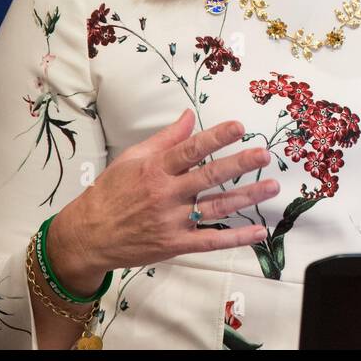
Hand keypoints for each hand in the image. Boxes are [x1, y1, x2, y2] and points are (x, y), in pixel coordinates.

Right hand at [50, 108, 277, 277]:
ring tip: (272, 186)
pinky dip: (236, 238)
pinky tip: (259, 231)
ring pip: (216, 207)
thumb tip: (189, 115)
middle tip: (264, 154)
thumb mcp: (131, 158)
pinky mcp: (176, 244)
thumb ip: (164, 138)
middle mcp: (166, 194)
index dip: (216, 137)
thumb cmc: (110, 192)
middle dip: (239, 164)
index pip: (191, 149)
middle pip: (209, 176)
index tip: (239, 127)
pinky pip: (211, 241)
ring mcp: (172, 221)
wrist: (88, 235)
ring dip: (246, 197)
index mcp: (155, 169)